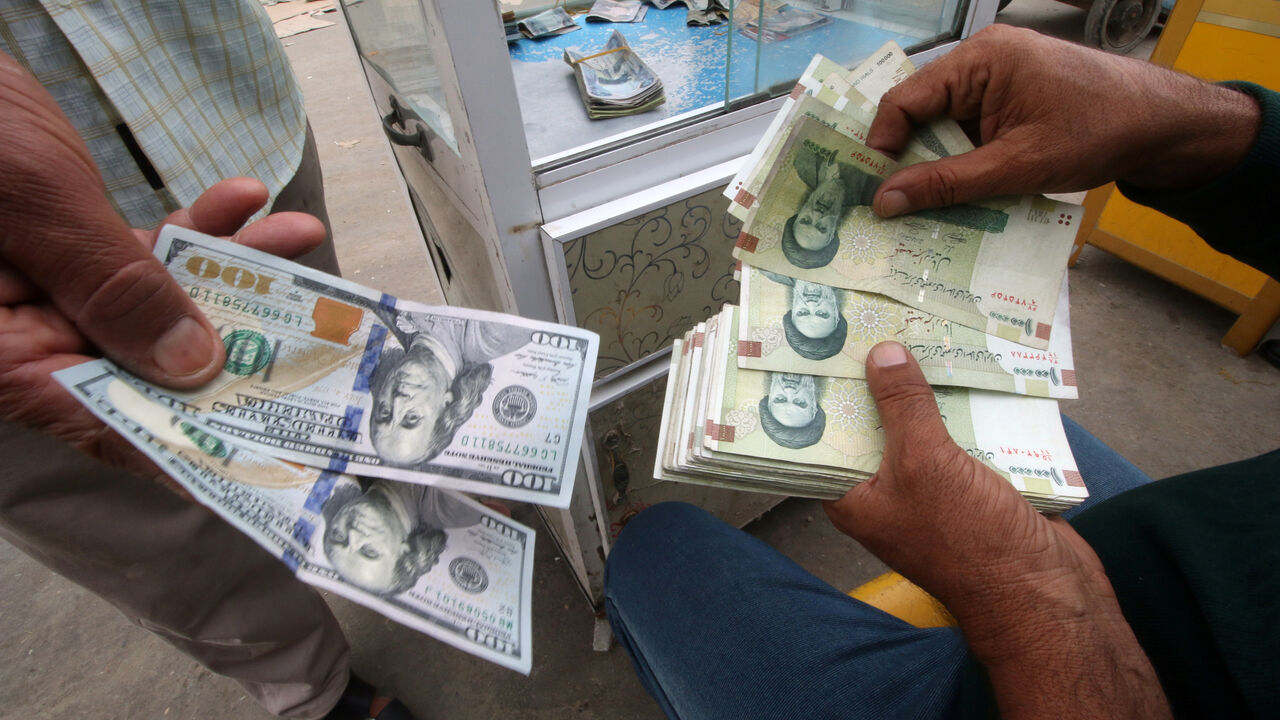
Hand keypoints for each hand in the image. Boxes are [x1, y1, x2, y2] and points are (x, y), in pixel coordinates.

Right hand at [0, 51, 323, 483]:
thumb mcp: (28, 201)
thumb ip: (109, 283)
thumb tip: (191, 365)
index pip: (108, 423)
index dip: (197, 441)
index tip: (278, 450)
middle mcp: (21, 336)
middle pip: (146, 366)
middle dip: (239, 342)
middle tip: (319, 334)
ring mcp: (39, 293)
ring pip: (153, 301)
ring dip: (232, 268)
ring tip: (298, 234)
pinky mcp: (53, 246)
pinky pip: (135, 251)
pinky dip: (189, 226)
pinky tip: (241, 194)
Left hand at [824, 342, 1169, 718]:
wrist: (1044, 592)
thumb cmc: (968, 538)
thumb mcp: (924, 461)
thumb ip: (901, 405)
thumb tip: (881, 354)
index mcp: (853, 496)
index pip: (824, 436)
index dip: (824, 392)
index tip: (823, 342)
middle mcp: (886, 492)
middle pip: (876, 423)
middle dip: (882, 378)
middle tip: (880, 318)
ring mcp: (932, 489)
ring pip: (924, 426)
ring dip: (931, 389)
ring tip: (926, 327)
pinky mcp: (973, 486)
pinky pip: (964, 436)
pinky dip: (969, 408)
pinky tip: (975, 365)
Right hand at [864, 25, 1260, 216]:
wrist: (1164, 125)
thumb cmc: (1098, 132)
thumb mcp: (1016, 165)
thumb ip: (947, 184)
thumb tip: (884, 202)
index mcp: (980, 59)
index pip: (905, 99)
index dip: (882, 146)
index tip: (873, 191)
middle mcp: (981, 62)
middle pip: (921, 115)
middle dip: (909, 163)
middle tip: (893, 210)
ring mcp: (997, 80)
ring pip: (943, 130)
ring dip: (938, 169)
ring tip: (925, 211)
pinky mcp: (1010, 101)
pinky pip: (969, 134)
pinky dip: (963, 165)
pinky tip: (960, 199)